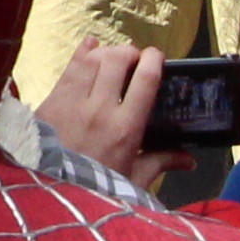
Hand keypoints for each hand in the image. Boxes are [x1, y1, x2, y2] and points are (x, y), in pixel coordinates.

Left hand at [40, 39, 162, 192]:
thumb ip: (160, 162)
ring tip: (112, 57)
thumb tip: (190, 161)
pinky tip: (89, 46)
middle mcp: (100, 109)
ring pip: (92, 60)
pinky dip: (81, 53)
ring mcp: (73, 102)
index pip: (145, 80)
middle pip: (117, 61)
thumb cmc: (96, 188)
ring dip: (106, 52)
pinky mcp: (51, 101)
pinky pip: (68, 67)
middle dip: (129, 53)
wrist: (49, 193)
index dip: (153, 59)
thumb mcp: (132, 180)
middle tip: (133, 60)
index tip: (156, 57)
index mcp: (126, 128)